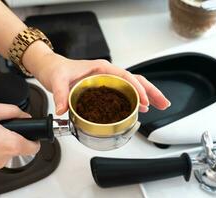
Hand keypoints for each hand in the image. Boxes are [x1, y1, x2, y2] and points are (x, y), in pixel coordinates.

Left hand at [29, 53, 170, 114]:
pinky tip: (141, 107)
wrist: (53, 68)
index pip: (125, 76)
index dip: (136, 88)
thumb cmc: (58, 70)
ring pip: (133, 86)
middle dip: (151, 91)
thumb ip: (61, 95)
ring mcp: (108, 80)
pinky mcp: (106, 88)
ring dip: (148, 95)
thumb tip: (63, 110)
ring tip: (160, 105)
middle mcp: (108, 74)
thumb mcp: (58, 80)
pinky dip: (136, 99)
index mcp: (101, 69)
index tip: (143, 100)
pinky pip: (125, 91)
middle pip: (135, 80)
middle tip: (163, 103)